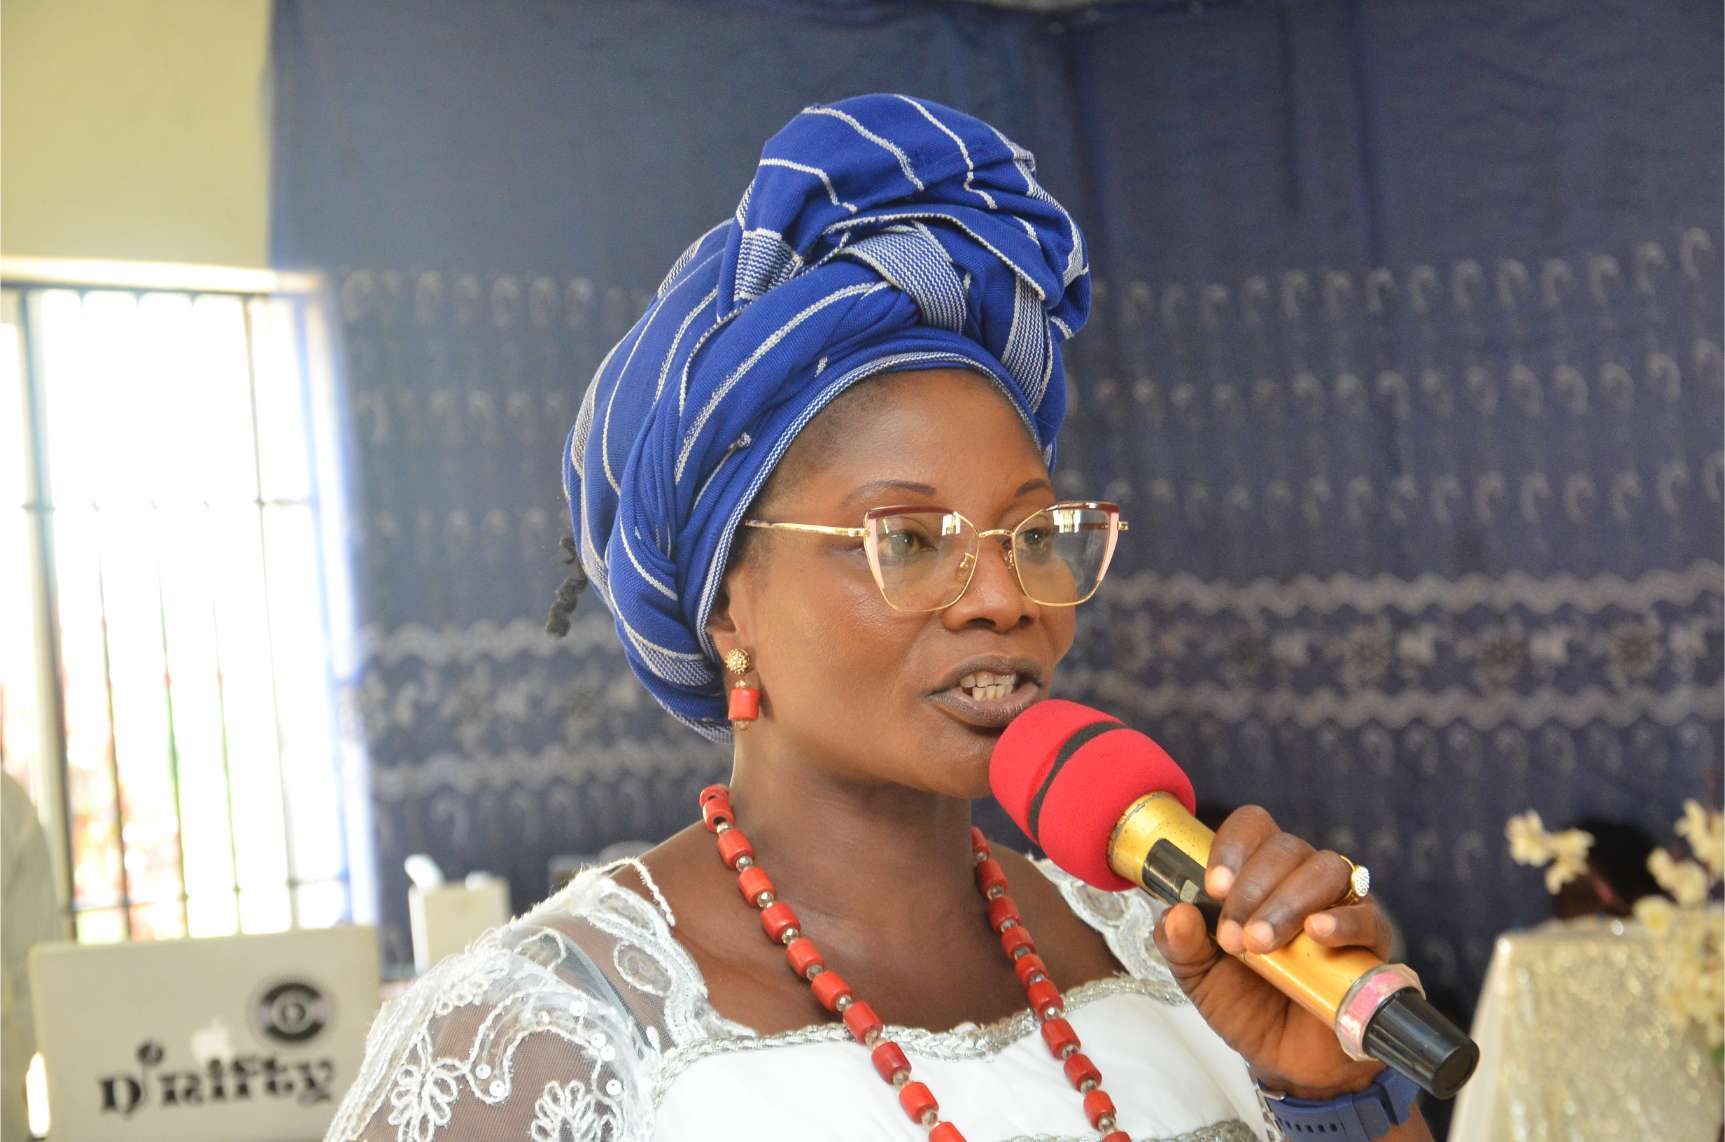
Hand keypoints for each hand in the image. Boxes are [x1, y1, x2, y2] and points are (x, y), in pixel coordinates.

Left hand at [1151, 805, 1391, 1097]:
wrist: (1285, 1060)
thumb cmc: (1244, 1003)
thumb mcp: (1197, 975)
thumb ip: (1179, 943)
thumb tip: (1176, 912)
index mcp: (1258, 874)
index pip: (1253, 827)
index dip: (1232, 847)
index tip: (1213, 888)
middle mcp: (1301, 879)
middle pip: (1286, 847)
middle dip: (1253, 888)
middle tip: (1234, 937)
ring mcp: (1340, 905)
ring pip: (1326, 870)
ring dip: (1288, 902)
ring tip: (1262, 944)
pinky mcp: (1372, 941)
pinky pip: (1367, 915)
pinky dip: (1341, 920)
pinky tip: (1317, 933)